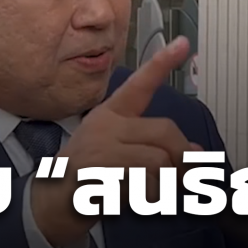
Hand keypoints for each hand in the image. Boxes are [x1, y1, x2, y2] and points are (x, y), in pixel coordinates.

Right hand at [31, 36, 197, 247]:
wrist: (52, 204)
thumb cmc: (89, 177)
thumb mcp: (122, 155)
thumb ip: (157, 148)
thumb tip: (196, 151)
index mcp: (110, 115)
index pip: (139, 85)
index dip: (162, 64)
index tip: (183, 43)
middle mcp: (105, 126)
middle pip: (165, 131)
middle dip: (182, 157)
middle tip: (182, 176)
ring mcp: (100, 149)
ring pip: (159, 161)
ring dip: (164, 183)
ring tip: (145, 192)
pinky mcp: (98, 174)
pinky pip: (145, 185)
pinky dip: (148, 199)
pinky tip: (129, 199)